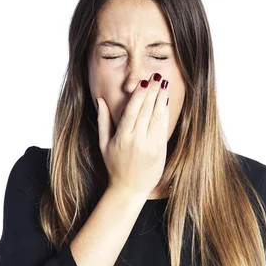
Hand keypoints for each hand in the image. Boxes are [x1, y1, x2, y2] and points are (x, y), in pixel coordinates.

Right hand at [96, 73, 169, 196]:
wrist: (129, 189)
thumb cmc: (114, 166)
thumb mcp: (103, 144)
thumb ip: (103, 121)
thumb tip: (100, 100)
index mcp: (122, 138)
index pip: (132, 112)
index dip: (139, 96)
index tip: (143, 82)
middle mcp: (137, 141)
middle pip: (146, 111)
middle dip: (153, 92)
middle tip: (157, 76)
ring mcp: (150, 146)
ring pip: (157, 117)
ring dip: (161, 99)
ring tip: (164, 84)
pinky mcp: (160, 150)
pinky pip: (163, 128)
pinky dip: (165, 113)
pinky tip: (165, 101)